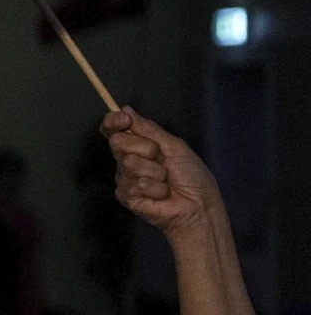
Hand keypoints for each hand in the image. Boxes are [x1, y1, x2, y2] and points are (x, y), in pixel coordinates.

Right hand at [104, 108, 221, 240]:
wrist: (199, 206)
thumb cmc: (192, 176)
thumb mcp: (175, 146)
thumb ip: (149, 129)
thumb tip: (125, 108)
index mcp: (138, 146)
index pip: (114, 130)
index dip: (114, 122)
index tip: (124, 120)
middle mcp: (127, 160)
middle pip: (117, 142)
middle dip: (144, 147)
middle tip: (160, 159)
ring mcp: (125, 179)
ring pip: (129, 163)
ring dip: (155, 172)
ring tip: (166, 181)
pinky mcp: (126, 196)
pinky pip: (136, 184)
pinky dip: (156, 189)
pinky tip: (162, 195)